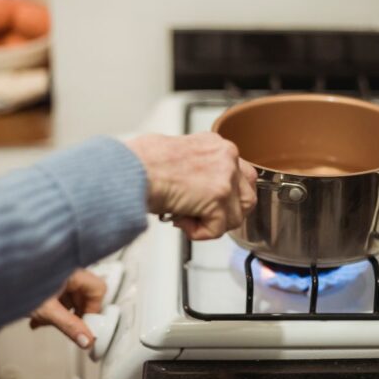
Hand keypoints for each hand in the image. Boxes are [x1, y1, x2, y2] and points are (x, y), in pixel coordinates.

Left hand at [30, 269, 105, 348]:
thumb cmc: (16, 282)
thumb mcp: (47, 309)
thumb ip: (68, 326)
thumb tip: (86, 340)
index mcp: (73, 271)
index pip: (97, 289)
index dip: (93, 309)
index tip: (86, 325)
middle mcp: (67, 270)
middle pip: (83, 294)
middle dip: (75, 314)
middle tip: (69, 329)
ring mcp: (56, 275)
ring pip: (68, 297)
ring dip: (61, 314)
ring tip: (45, 323)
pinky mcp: (44, 280)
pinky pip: (56, 296)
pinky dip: (50, 309)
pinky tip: (37, 321)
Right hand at [125, 132, 257, 239]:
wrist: (132, 169)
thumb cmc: (140, 162)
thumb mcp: (175, 153)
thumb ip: (196, 168)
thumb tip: (195, 188)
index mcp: (215, 144)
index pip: (240, 174)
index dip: (226, 195)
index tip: (207, 202)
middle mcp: (226, 157)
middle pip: (247, 195)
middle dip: (227, 212)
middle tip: (202, 216)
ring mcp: (225, 178)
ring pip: (236, 216)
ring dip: (212, 224)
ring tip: (187, 218)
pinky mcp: (218, 198)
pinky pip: (218, 229)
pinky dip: (199, 233)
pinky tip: (180, 221)